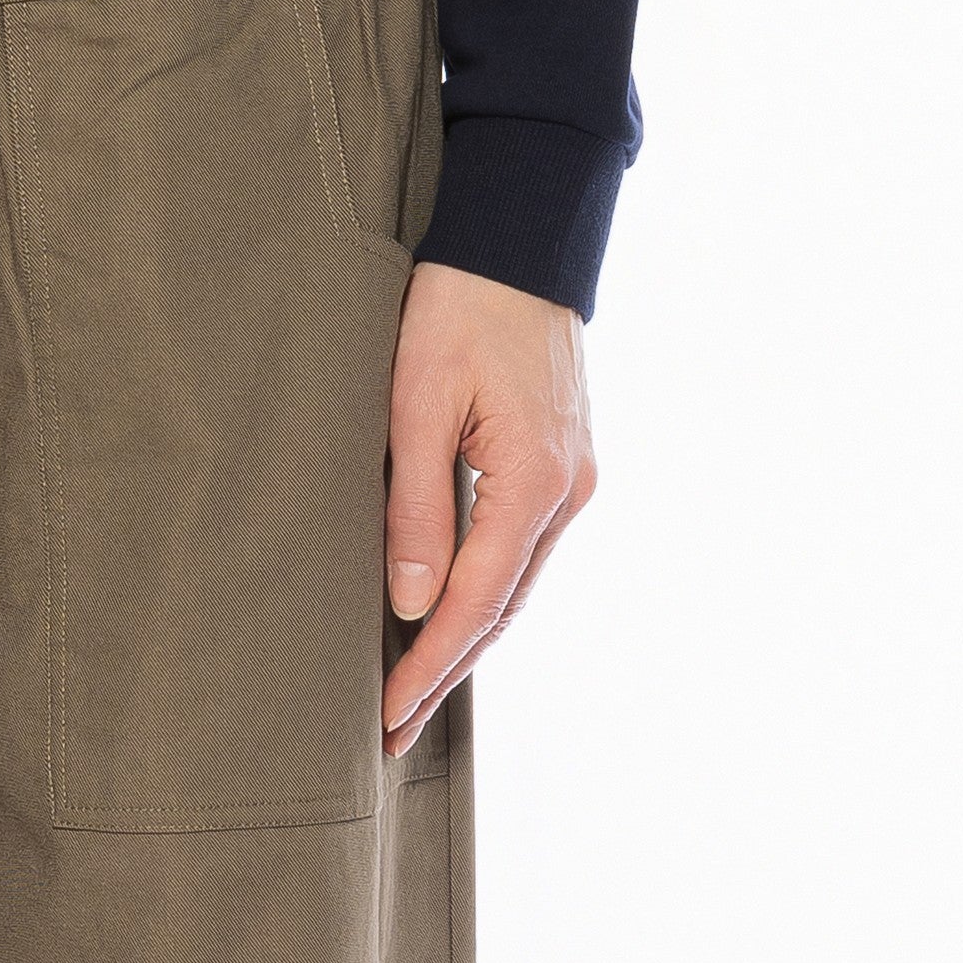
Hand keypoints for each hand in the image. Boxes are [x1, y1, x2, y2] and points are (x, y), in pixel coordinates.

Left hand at [381, 259, 595, 760]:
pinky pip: (523, 543)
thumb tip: (410, 606)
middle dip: (448, 669)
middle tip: (394, 728)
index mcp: (535, 483)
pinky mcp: (564, 456)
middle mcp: (568, 491)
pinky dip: (486, 583)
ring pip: (517, 579)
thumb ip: (415, 506)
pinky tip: (449, 605)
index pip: (476, 603)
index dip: (429, 667)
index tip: (388, 717)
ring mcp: (574, 475)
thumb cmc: (457, 305)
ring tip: (413, 684)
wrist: (519, 233)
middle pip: (504, 606)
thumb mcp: (416, 402)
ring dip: (468, 632)